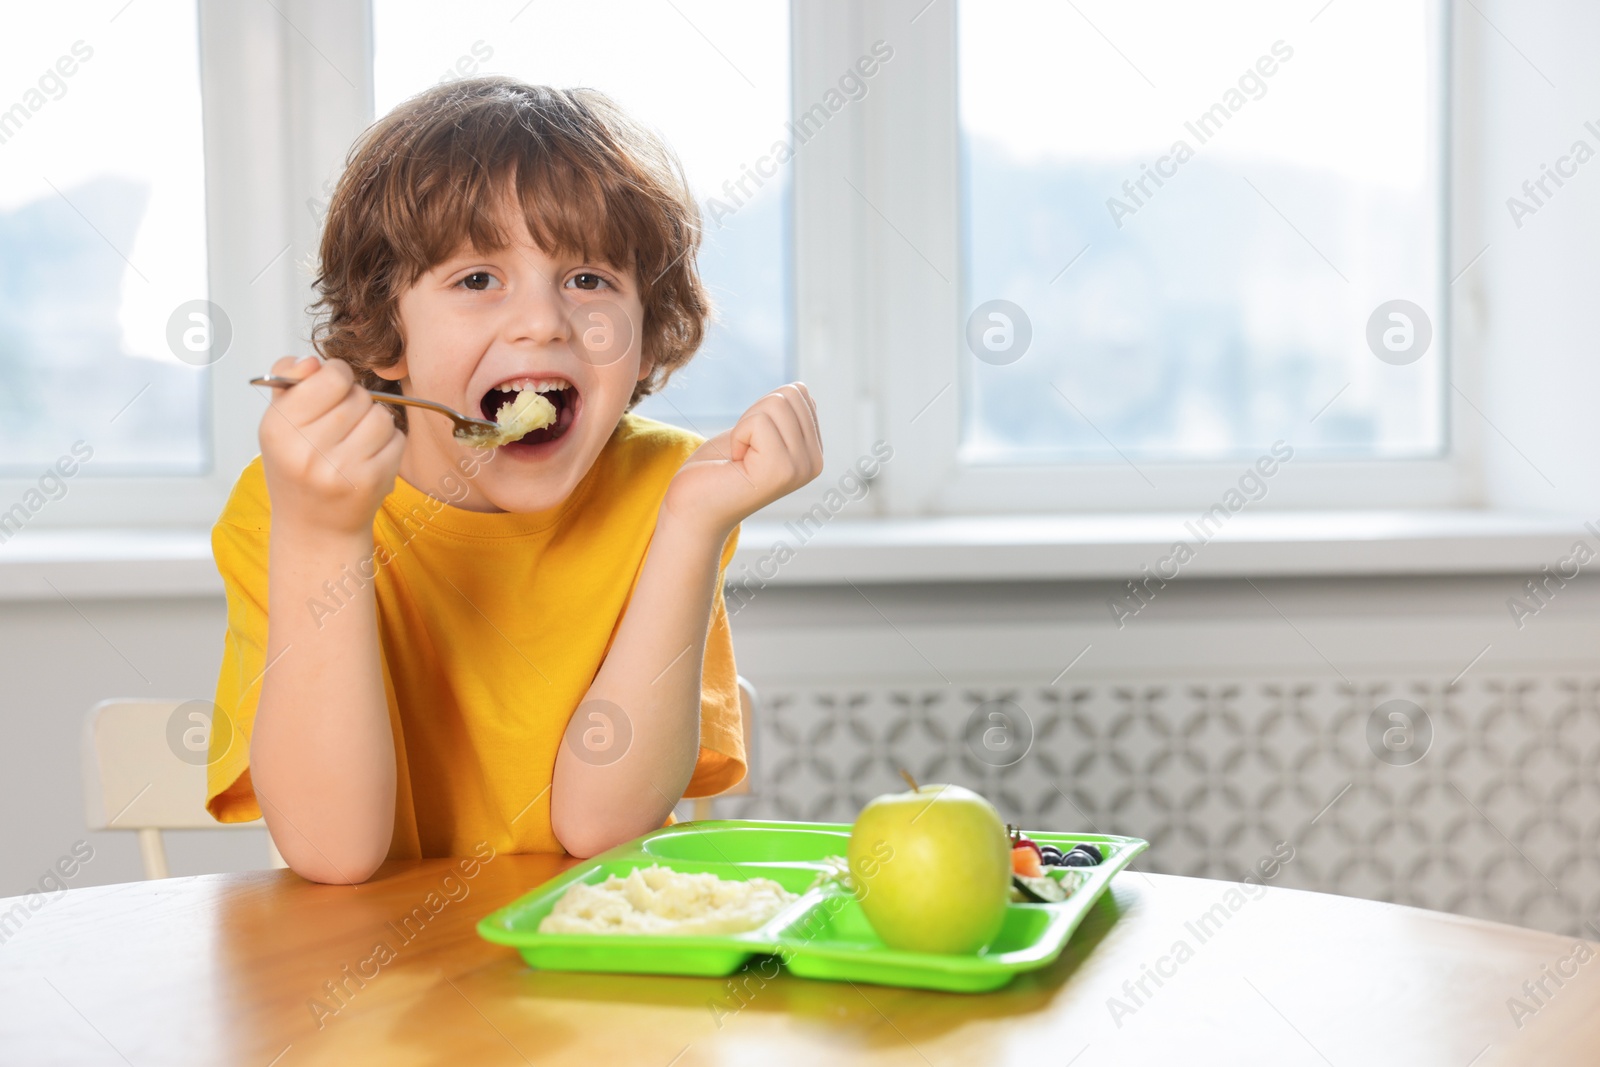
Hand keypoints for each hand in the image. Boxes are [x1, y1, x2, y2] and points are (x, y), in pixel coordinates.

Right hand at [257, 356, 405, 539]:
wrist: (315, 527)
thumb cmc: (297, 467)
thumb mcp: (279, 423)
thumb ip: (290, 381)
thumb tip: (312, 361)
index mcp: (279, 429)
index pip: (330, 377)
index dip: (338, 376)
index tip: (334, 388)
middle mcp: (307, 451)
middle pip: (358, 396)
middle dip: (356, 402)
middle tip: (342, 424)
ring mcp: (341, 470)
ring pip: (381, 416)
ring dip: (374, 422)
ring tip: (356, 440)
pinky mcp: (371, 482)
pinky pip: (397, 440)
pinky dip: (389, 444)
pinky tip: (369, 457)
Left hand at [662, 383, 822, 537]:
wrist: (693, 508)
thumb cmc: (719, 468)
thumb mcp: (759, 433)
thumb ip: (785, 414)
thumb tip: (801, 390)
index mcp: (812, 452)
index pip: (799, 394)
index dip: (762, 409)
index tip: (752, 441)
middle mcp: (813, 463)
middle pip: (789, 395)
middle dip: (755, 414)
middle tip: (743, 448)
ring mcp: (800, 468)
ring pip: (776, 404)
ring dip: (745, 426)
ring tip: (741, 457)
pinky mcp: (780, 470)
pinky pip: (759, 421)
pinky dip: (738, 435)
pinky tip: (736, 462)